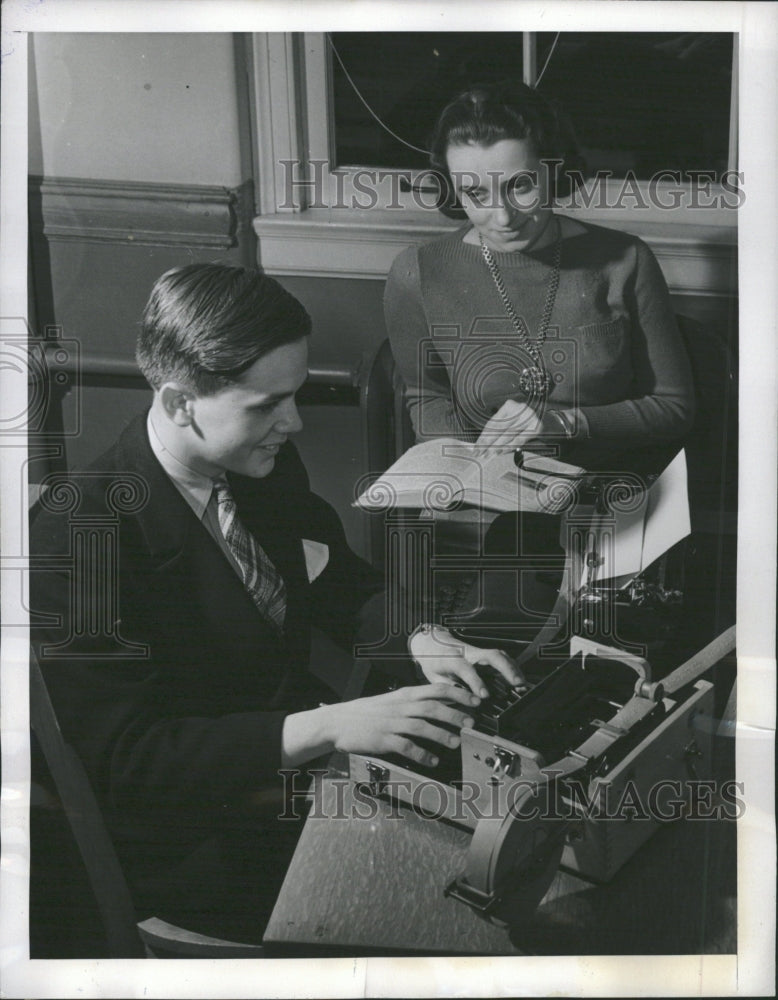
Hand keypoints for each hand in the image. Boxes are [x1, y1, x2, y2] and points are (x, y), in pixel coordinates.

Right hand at [321, 684, 480, 767]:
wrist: (338, 721)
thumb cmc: (368, 713)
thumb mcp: (393, 701)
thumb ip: (414, 703)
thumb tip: (442, 706)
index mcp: (405, 695)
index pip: (436, 689)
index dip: (458, 694)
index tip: (475, 700)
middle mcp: (400, 706)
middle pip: (433, 707)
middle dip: (455, 714)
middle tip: (471, 723)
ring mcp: (391, 723)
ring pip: (421, 726)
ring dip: (441, 734)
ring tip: (455, 742)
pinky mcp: (383, 740)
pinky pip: (406, 746)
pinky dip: (421, 754)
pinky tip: (432, 761)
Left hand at [409, 625, 524, 697]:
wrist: (431, 644)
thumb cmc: (433, 663)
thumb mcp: (434, 678)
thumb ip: (449, 690)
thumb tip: (463, 703)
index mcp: (452, 659)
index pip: (466, 669)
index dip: (476, 682)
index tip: (484, 696)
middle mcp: (468, 652)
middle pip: (491, 655)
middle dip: (506, 669)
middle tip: (517, 684)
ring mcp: (478, 651)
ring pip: (499, 655)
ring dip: (513, 668)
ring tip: (522, 684)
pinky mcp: (484, 654)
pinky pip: (501, 657)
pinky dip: (512, 667)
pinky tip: (518, 679)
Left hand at [476, 400, 541, 450]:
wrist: (546, 418)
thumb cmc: (523, 421)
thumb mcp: (510, 421)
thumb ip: (497, 431)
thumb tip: (483, 444)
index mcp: (509, 406)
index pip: (493, 423)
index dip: (483, 436)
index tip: (476, 447)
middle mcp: (519, 409)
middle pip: (499, 428)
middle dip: (488, 443)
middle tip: (481, 452)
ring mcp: (528, 417)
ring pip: (509, 434)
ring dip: (498, 446)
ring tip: (490, 454)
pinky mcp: (535, 426)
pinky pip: (519, 438)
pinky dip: (510, 446)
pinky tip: (502, 451)